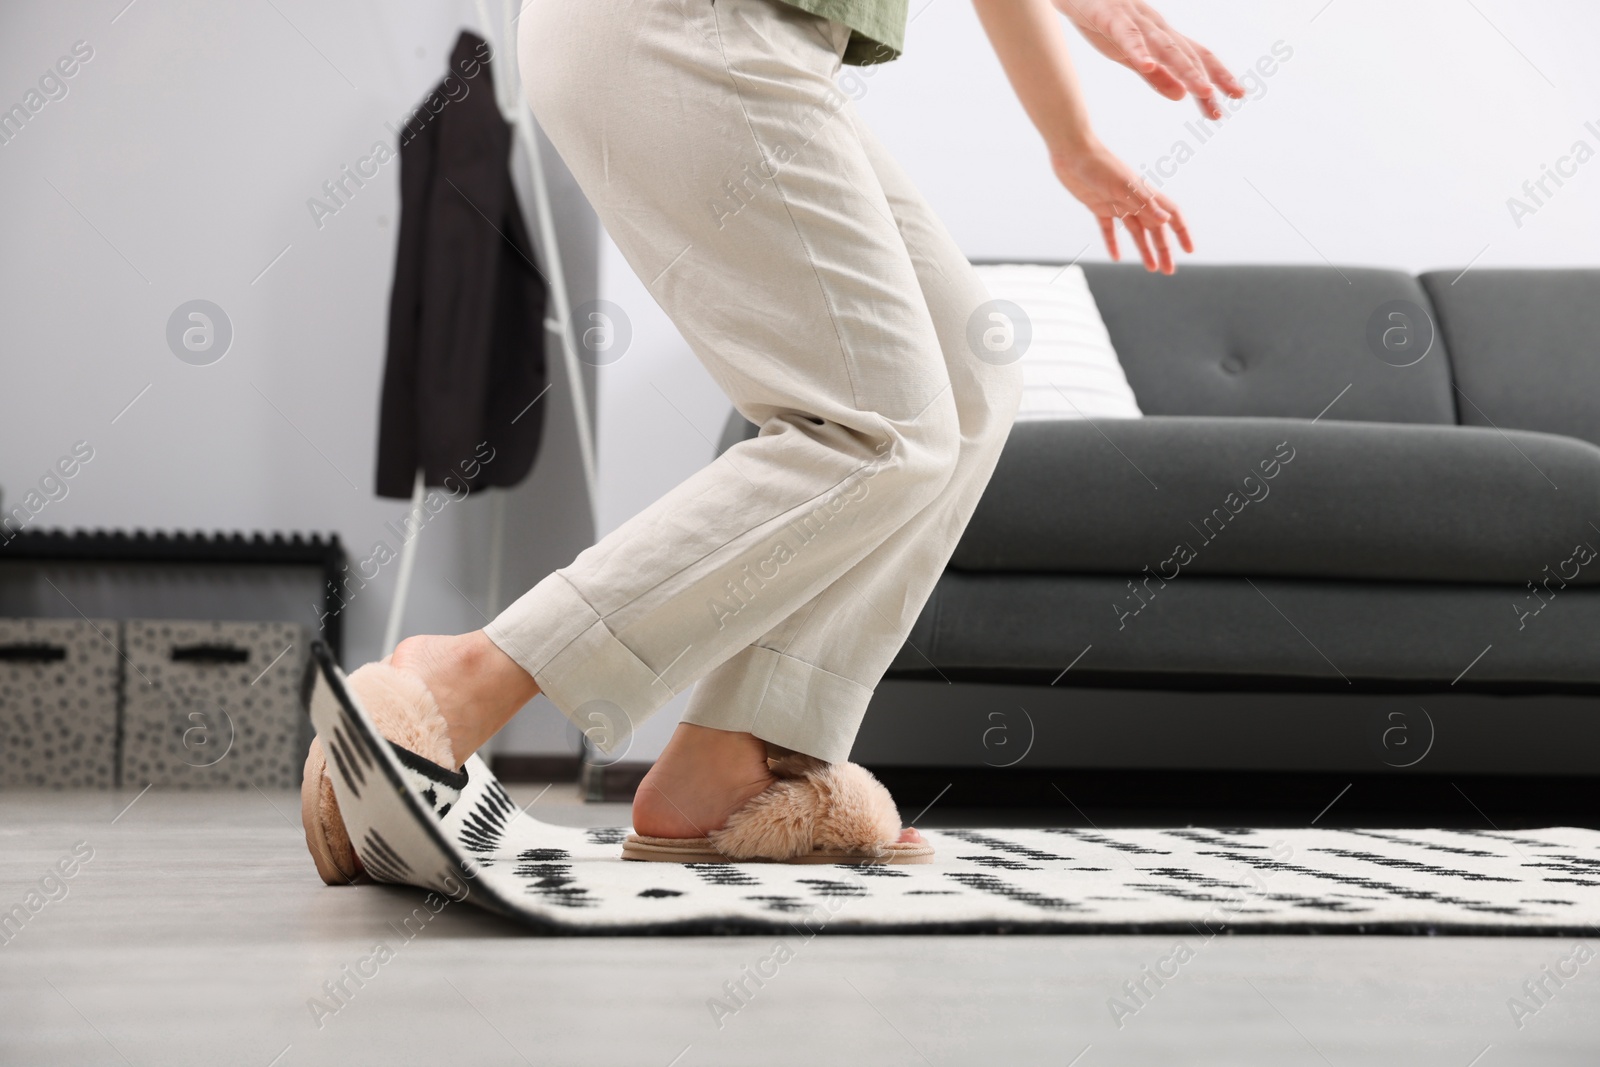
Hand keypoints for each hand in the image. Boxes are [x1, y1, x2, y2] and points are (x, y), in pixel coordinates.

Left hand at [1051, 137, 1189, 272]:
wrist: (1071, 150)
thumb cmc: (1099, 165)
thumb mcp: (1122, 186)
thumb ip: (1144, 203)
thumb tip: (1165, 220)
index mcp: (1144, 194)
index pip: (1170, 215)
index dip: (1181, 233)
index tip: (1189, 251)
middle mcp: (1134, 200)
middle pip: (1154, 229)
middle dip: (1164, 250)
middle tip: (1168, 271)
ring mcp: (1116, 204)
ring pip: (1135, 232)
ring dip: (1144, 250)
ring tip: (1151, 269)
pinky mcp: (1098, 205)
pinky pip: (1108, 229)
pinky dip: (1113, 243)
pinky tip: (1116, 257)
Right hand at [1052, 0, 1243, 118]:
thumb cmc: (1102, 22)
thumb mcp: (1130, 56)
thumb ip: (1155, 76)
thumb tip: (1181, 97)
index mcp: (1162, 38)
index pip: (1197, 57)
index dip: (1218, 75)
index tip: (1236, 96)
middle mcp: (1156, 28)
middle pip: (1189, 53)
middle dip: (1209, 77)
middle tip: (1227, 100)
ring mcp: (1135, 21)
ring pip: (1165, 45)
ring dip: (1185, 68)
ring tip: (1202, 90)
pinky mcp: (1110, 17)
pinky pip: (1127, 34)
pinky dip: (1138, 49)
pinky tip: (1147, 64)